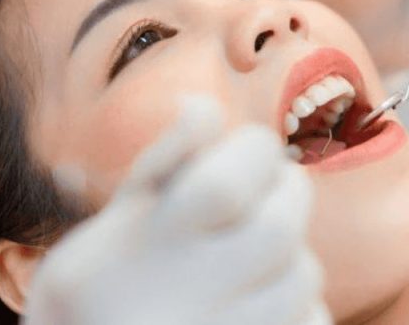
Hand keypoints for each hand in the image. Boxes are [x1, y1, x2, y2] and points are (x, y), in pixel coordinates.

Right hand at [24, 97, 329, 324]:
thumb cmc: (97, 293)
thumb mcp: (112, 223)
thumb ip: (162, 162)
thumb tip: (203, 104)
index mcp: (147, 245)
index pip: (224, 184)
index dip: (254, 150)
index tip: (250, 149)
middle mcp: (185, 297)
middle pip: (278, 228)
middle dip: (288, 192)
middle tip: (269, 191)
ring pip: (303, 276)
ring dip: (291, 252)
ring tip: (257, 255)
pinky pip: (311, 323)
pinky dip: (300, 305)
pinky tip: (259, 301)